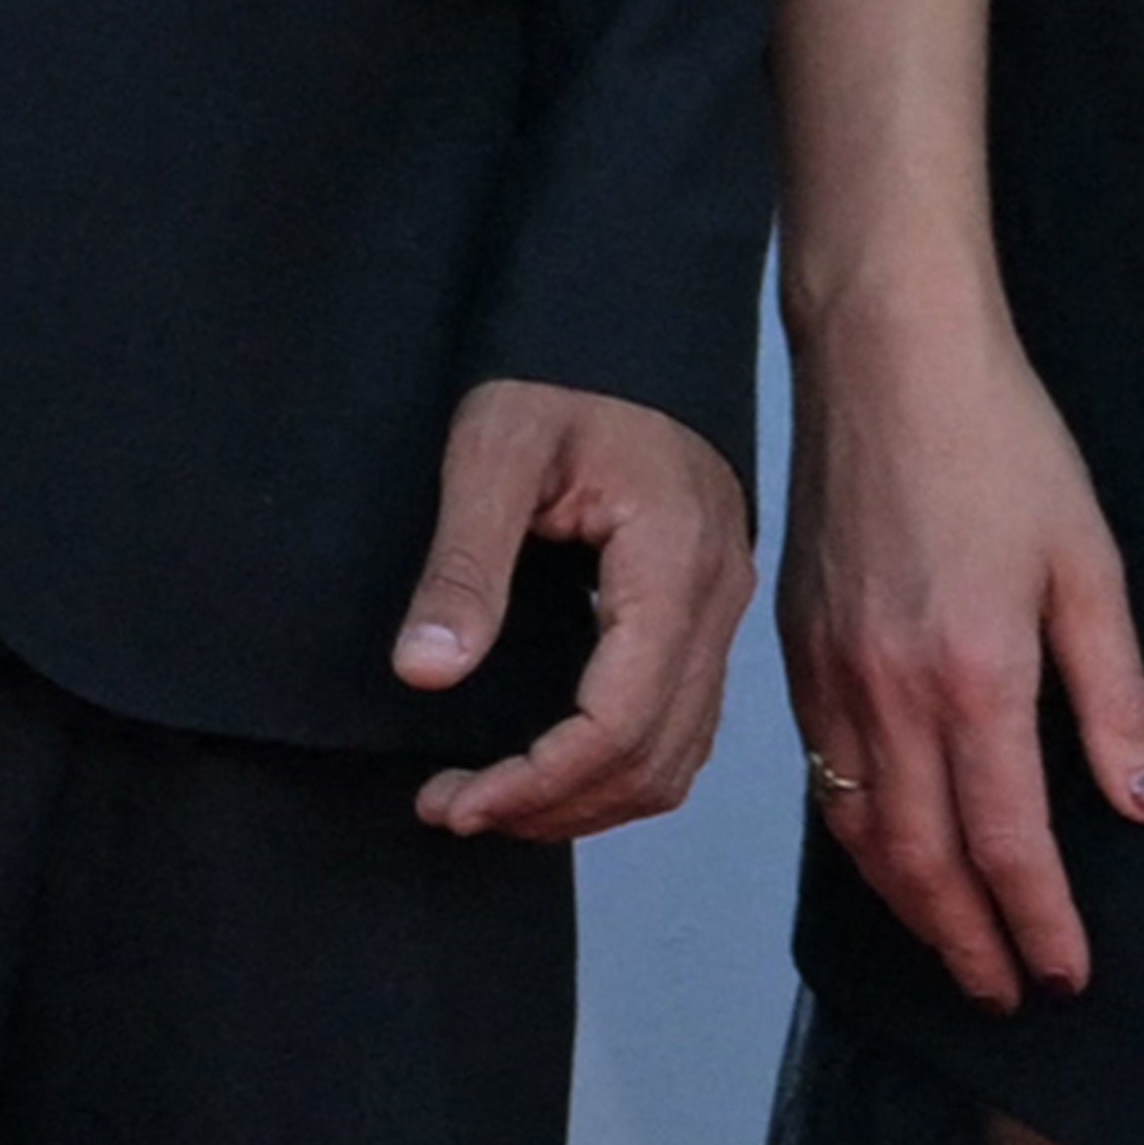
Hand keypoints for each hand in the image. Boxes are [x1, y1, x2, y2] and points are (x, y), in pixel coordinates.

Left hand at [401, 376, 752, 839]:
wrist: (624, 335)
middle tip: (451, 809)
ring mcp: (719, 614)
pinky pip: (680, 727)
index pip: (622, 719)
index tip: (458, 801)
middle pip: (653, 757)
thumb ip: (462, 564)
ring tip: (489, 803)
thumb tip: (424, 673)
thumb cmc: (559, 377)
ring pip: (676, 757)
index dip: (540, 780)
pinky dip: (616, 769)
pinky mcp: (703, 617)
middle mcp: (714, 602)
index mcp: (672, 564)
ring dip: (585, 801)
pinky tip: (548, 769)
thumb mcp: (491, 449)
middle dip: (552, 804)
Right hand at [780, 286, 1143, 1001]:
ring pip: (859, 828)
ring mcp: (829, 670)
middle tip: (1007, 996)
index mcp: (974, 675)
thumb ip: (1114, 696)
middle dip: (968, 943)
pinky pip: (819, 771)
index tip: (1066, 977)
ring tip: (952, 947)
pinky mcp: (796, 643)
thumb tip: (1140, 804)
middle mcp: (888, 690)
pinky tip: (885, 850)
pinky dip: (855, 834)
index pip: (1007, 844)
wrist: (885, 356)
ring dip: (907, 905)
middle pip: (922, 860)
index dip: (1039, 925)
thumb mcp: (1091, 565)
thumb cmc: (999, 443)